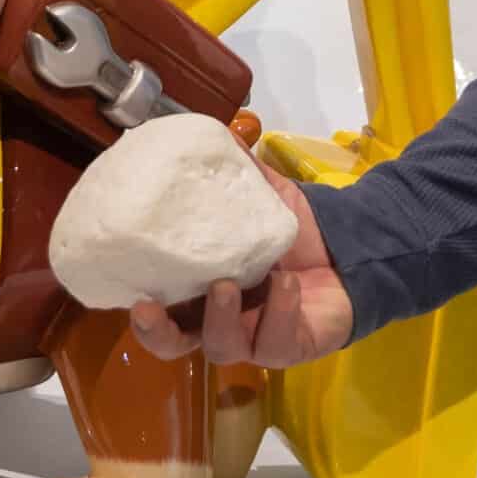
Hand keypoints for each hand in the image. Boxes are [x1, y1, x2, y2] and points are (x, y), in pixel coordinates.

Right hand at [128, 160, 354, 368]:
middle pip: (175, 344)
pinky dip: (279, 312)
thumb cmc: (296, 233)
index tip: (126, 291)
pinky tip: (288, 284)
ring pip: (222, 348)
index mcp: (201, 291)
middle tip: (148, 309)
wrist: (350, 252)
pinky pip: (276, 342)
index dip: (140, 308)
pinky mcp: (290, 347)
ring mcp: (254, 339)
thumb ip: (240, 172)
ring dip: (220, 318)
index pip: (160, 309)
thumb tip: (213, 129)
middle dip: (158, 332)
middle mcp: (219, 320)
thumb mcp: (266, 198)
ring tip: (227, 284)